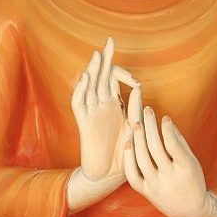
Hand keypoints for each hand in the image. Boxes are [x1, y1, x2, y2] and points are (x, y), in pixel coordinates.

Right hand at [68, 39, 138, 210]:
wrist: (108, 176)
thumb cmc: (123, 154)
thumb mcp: (134, 127)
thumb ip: (134, 109)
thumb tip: (138, 88)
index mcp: (114, 106)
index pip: (114, 80)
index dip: (123, 73)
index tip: (136, 81)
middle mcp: (101, 106)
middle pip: (101, 76)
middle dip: (106, 60)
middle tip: (110, 41)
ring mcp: (91, 114)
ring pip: (89, 86)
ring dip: (93, 70)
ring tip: (98, 54)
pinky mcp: (84, 124)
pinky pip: (79, 104)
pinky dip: (81, 90)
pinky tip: (86, 77)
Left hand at [124, 106, 216, 216]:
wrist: (192, 212)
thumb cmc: (194, 182)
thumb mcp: (193, 162)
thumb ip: (181, 143)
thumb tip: (167, 122)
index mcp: (186, 169)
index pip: (174, 144)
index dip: (167, 128)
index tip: (164, 117)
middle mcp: (171, 178)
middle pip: (155, 148)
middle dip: (150, 126)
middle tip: (147, 111)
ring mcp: (157, 186)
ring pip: (142, 159)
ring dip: (138, 138)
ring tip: (137, 123)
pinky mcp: (147, 193)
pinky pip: (133, 175)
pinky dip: (128, 159)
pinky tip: (128, 144)